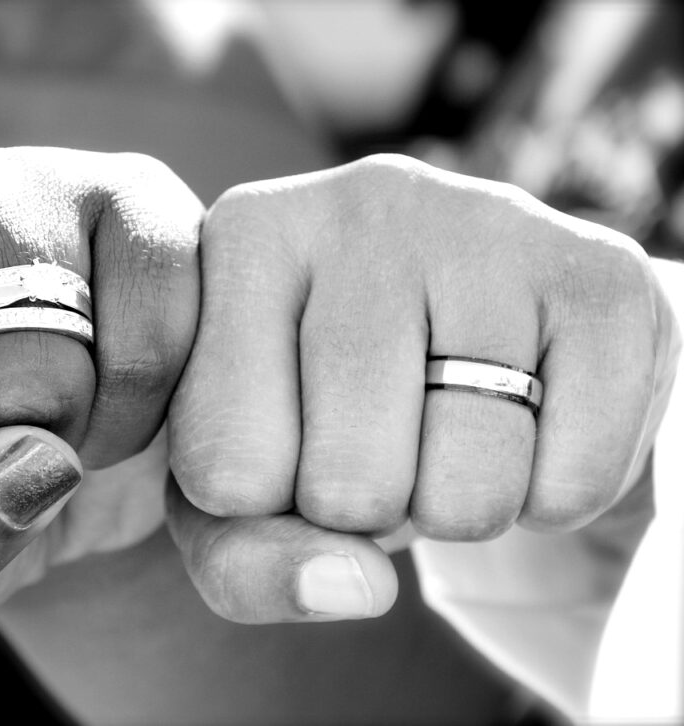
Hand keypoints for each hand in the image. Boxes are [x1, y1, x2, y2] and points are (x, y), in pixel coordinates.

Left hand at [168, 154, 679, 622]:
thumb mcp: (241, 494)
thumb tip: (351, 586)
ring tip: (446, 435)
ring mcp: (488, 225)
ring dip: (455, 510)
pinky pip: (571, 481)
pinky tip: (525, 428)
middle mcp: (358, 203)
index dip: (262, 504)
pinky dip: (547, 499)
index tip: (282, 448)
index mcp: (244, 240)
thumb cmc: (322, 411)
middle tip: (379, 445)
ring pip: (466, 492)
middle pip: (348, 484)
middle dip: (364, 512)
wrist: (468, 335)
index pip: (224, 470)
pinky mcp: (603, 274)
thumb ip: (246, 563)